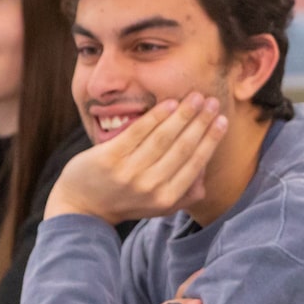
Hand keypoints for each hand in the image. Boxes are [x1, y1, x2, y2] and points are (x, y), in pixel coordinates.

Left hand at [45, 94, 227, 224]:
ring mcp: (129, 172)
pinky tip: (169, 102)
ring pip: (163, 137)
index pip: (195, 163)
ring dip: (183, 114)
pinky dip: (156, 116)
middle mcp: (150, 187)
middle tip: (212, 101)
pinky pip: (138, 132)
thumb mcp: (158, 206)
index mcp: (167, 199)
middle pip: (183, 147)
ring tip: (196, 97)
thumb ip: (184, 194)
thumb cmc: (125, 201)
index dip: (211, 139)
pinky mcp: (109, 158)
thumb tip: (205, 176)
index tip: (222, 120)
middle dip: (201, 121)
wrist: (82, 206)